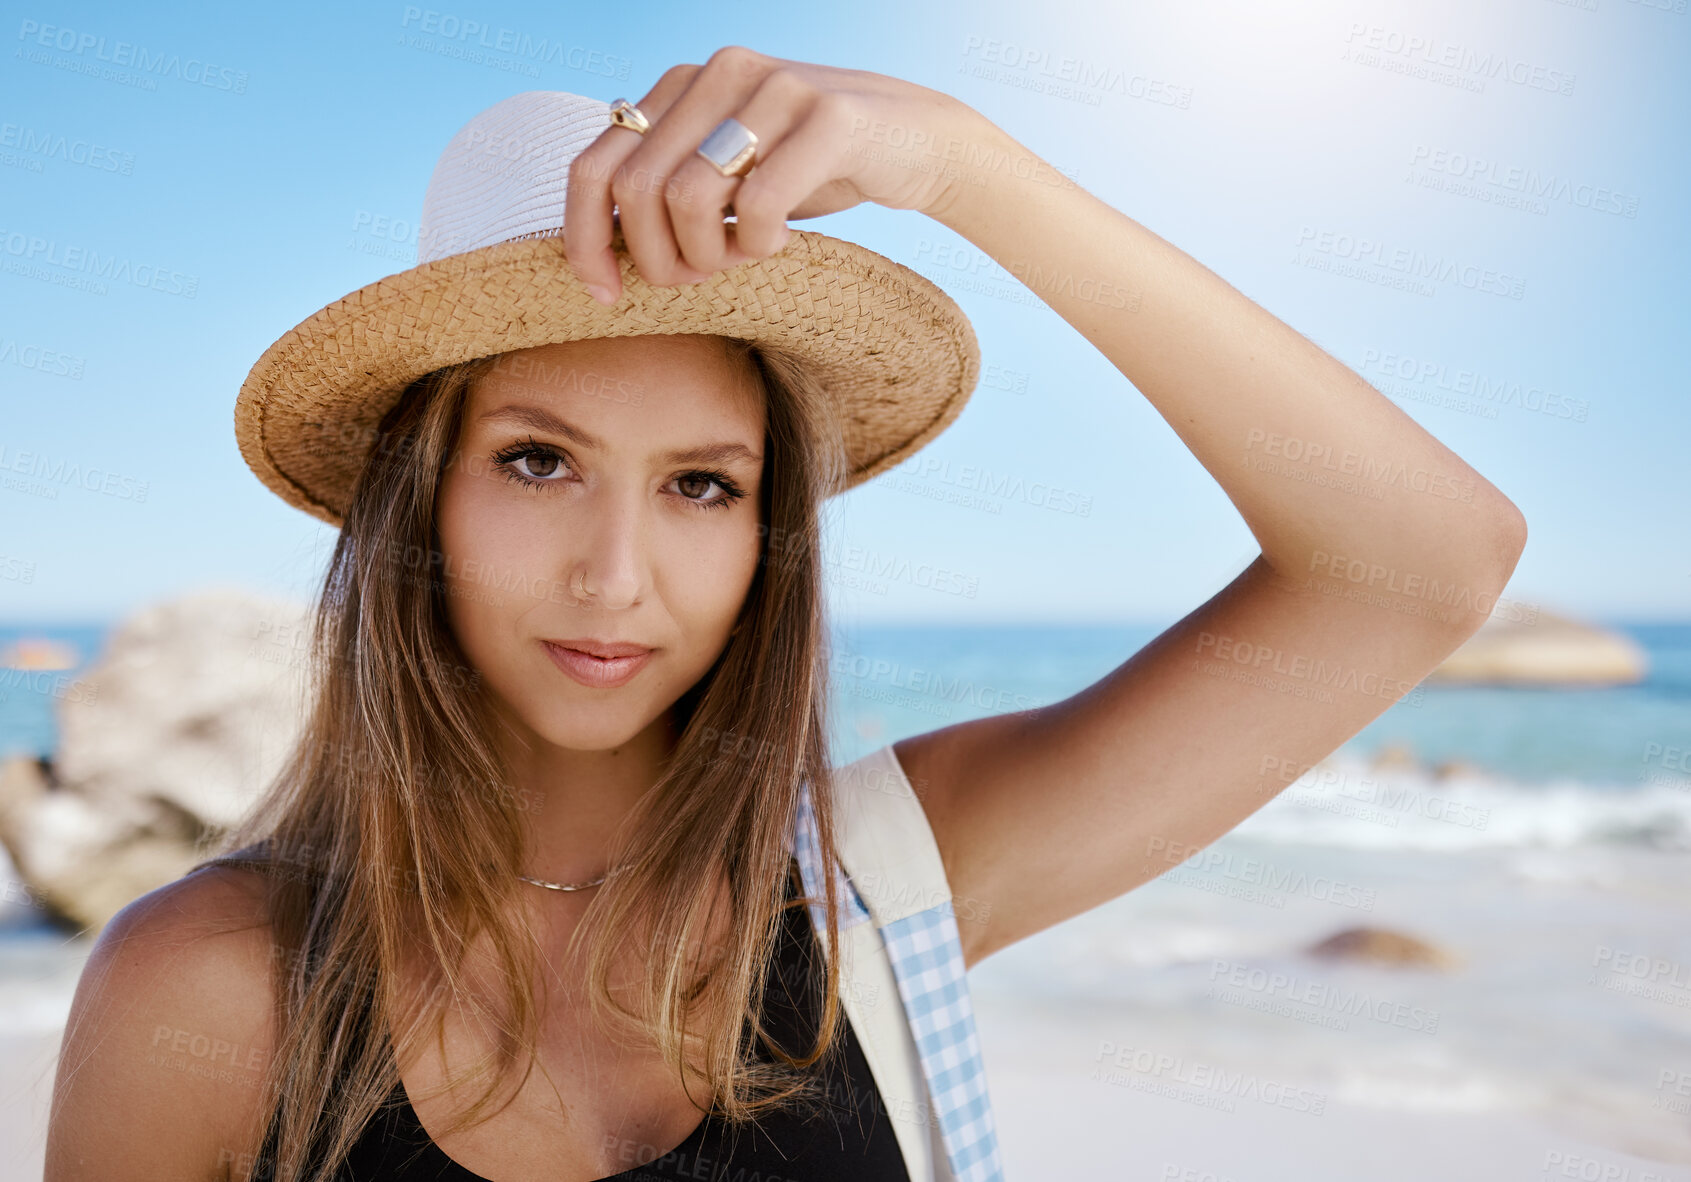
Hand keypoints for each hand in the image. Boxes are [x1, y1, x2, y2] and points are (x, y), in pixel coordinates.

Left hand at [564, 45, 978, 304]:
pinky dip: (762, 246)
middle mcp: (720, 72)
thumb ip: (667, 186)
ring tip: (744, 256)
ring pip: (689, 200)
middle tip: (699, 279)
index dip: (585, 240)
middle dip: (658, 260)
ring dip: (711, 256)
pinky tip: (782, 242)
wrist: (916, 140)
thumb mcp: (729, 173)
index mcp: (681, 84)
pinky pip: (760, 206)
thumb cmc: (809, 170)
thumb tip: (596, 249)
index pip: (594, 167)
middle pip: (637, 193)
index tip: (605, 294)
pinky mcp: (829, 117)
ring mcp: (774, 88)